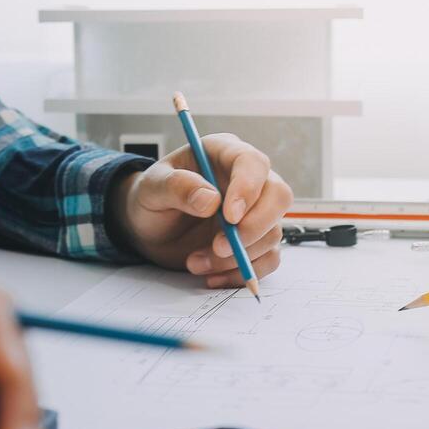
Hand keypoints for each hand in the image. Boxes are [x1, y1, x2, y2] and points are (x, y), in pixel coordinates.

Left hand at [112, 134, 292, 287]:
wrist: (151, 229)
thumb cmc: (152, 199)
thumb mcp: (152, 188)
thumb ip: (177, 187)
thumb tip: (210, 199)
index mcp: (224, 153)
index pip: (253, 163)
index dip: (247, 189)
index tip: (230, 217)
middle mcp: (247, 180)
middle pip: (278, 197)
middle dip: (253, 228)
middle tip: (218, 248)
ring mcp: (255, 212)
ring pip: (272, 234)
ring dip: (237, 257)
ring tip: (195, 262)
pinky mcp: (255, 241)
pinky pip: (266, 260)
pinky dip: (241, 274)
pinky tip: (211, 275)